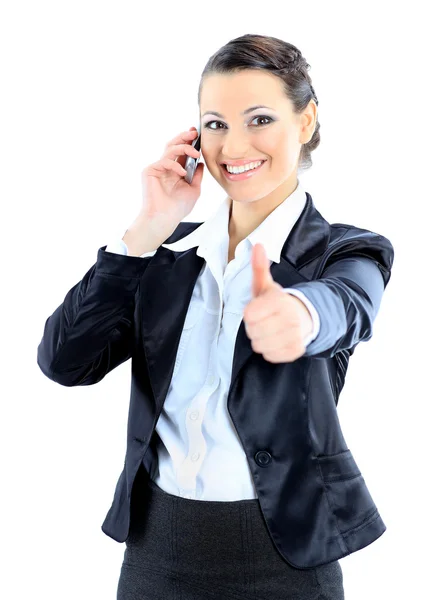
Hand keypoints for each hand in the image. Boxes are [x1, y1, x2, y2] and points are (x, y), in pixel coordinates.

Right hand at [140, 126, 204, 229]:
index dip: (189, 142)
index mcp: (176, 170)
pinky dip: (175, 165)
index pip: (182, 152)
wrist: (165, 218)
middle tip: (194, 133)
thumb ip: (197, 175)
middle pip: (174, 145)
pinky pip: (165, 161)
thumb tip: (201, 163)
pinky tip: (182, 173)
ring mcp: (158, 168)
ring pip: (170, 149)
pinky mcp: (150, 171)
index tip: (198, 134)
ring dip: (184, 147)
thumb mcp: (194, 189)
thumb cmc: (178, 207)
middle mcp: (166, 167)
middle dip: (185, 137)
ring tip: (195, 152)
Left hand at [243, 243, 313, 362]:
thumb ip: (259, 267)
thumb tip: (257, 245)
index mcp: (279, 301)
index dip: (250, 314)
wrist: (305, 317)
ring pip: (259, 346)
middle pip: (252, 332)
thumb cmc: (278, 303)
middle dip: (254, 328)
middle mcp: (289, 319)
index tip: (258, 310)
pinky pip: (269, 356)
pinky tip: (277, 340)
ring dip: (261, 340)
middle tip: (265, 321)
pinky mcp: (296, 351)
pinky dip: (270, 350)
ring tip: (270, 330)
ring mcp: (295, 336)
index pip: (248, 316)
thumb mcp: (266, 285)